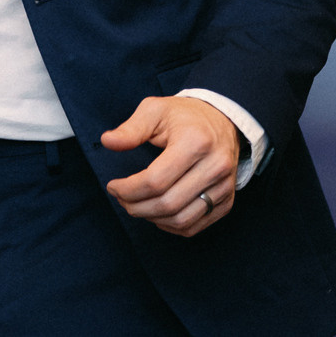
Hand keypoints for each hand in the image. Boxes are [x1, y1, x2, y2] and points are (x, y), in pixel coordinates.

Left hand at [99, 95, 243, 237]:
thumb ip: (131, 128)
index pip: (156, 180)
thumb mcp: (155, 110)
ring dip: (152, 218)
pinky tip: (156, 214)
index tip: (112, 186)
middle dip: (136, 207)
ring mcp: (224, 187)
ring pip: (182, 220)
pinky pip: (195, 226)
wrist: (223, 121)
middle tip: (121, 199)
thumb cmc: (184, 116)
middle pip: (168, 204)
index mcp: (196, 142)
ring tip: (136, 206)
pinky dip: (171, 226)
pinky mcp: (227, 201)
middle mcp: (215, 167)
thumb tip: (107, 142)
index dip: (128, 189)